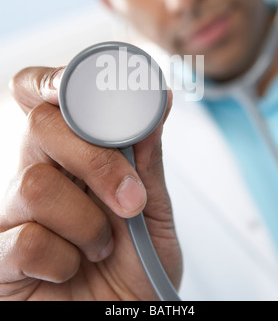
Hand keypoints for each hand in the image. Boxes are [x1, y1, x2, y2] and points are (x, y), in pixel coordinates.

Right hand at [0, 67, 181, 300]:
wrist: (127, 316)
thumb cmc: (137, 265)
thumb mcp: (152, 208)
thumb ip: (147, 158)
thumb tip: (161, 99)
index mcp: (69, 157)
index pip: (41, 101)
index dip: (50, 81)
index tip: (75, 84)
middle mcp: (35, 174)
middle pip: (40, 127)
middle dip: (94, 161)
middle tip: (129, 199)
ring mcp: (12, 214)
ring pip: (35, 184)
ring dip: (87, 222)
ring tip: (101, 246)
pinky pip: (25, 240)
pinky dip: (64, 259)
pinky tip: (70, 270)